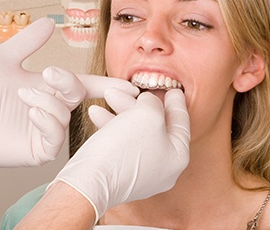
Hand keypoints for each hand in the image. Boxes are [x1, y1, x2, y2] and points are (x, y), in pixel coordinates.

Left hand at [0, 17, 138, 166]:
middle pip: (78, 96)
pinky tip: (32, 113)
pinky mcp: (39, 150)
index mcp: (51, 89)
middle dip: (68, 84)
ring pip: (66, 116)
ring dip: (48, 102)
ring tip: (24, 96)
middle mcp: (53, 109)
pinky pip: (56, 138)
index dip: (106, 85)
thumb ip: (29, 41)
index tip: (127, 85)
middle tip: (50, 75)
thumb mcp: (5, 59)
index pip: (86, 85)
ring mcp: (47, 130)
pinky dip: (48, 122)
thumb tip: (49, 22)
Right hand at [49, 88, 189, 222]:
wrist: (89, 182)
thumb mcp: (147, 114)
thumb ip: (154, 102)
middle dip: (140, 103)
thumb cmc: (123, 149)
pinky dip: (112, 125)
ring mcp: (141, 172)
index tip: (175, 90)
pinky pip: (121, 142)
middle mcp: (162, 167)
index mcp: (177, 156)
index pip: (181, 122)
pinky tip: (97, 112)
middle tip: (133, 88)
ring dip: (122, 110)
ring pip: (136, 131)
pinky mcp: (121, 173)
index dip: (176, 102)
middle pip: (156, 125)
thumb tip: (149, 101)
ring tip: (109, 95)